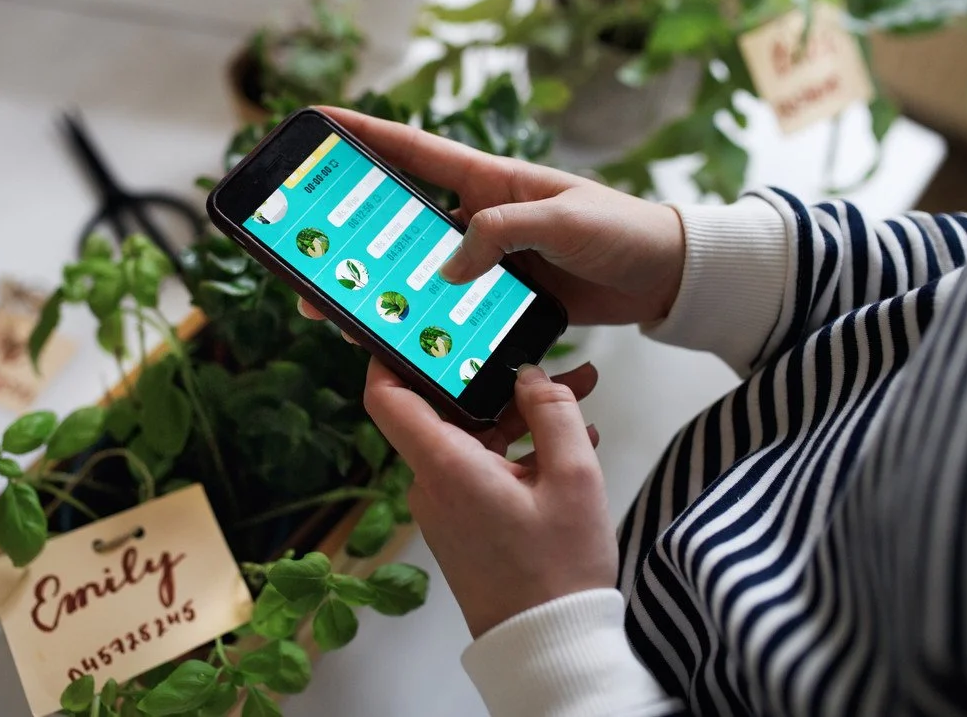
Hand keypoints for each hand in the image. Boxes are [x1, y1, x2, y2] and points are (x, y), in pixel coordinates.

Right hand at [314, 107, 685, 324]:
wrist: (666, 275)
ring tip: (339, 309)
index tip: (317, 122)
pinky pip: (451, 302)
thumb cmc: (624, 230)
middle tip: (306, 252)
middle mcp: (480, 215)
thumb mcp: (564, 221)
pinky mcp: (502, 293)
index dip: (364, 134)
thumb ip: (503, 233)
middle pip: (399, 219)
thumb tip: (446, 268)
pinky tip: (400, 335)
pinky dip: (424, 315)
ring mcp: (489, 256)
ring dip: (381, 283)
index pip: (414, 151)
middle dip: (350, 231)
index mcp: (490, 180)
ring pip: (418, 266)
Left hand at [365, 358, 617, 637]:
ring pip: (475, 437)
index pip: (388, 396)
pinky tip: (571, 441)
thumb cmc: (558, 572)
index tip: (413, 322)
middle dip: (495, 377)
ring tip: (578, 392)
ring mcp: (448, 503)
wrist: (548, 645)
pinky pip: (484, 467)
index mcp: (445, 466)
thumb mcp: (574, 480)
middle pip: (446, 408)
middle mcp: (434, 482)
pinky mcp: (465, 521)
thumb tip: (534, 375)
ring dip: (521, 414)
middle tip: (536, 351)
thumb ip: (554, 413)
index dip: (391, 353)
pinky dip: (520, 448)